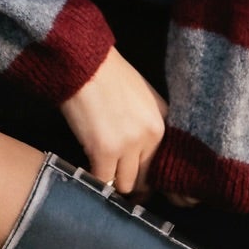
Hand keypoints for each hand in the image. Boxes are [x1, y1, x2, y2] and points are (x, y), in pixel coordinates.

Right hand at [63, 45, 166, 195]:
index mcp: (163, 122)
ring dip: (112, 182)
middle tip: (115, 179)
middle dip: (130, 182)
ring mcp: (129, 145)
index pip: (161, 165)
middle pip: (144, 179)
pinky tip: (88, 170)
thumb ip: (149, 125)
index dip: (147, 175)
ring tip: (101, 173)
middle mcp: (151, 136)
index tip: (136, 180)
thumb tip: (142, 154)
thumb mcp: (144, 98)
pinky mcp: (104, 151)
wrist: (86, 64)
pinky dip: (95, 180)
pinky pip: (103, 181)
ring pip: (125, 185)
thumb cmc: (110, 75)